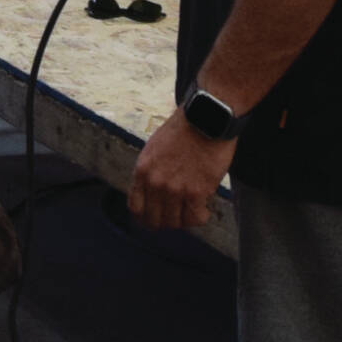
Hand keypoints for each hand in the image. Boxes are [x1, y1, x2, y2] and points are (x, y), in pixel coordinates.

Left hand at [128, 109, 235, 230]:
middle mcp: (155, 183)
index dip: (145, 218)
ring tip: (193, 210)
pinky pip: (195, 218)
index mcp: (142, 170)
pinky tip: (205, 209)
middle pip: (155, 220)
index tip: (155, 218)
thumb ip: (151, 172)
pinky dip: (201, 217)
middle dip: (166, 222)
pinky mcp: (196, 192)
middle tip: (178, 217)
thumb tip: (152, 193)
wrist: (206, 118)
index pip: (135, 208)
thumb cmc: (184, 130)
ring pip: (175, 223)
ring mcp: (175, 189)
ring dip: (185, 220)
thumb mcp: (155, 148)